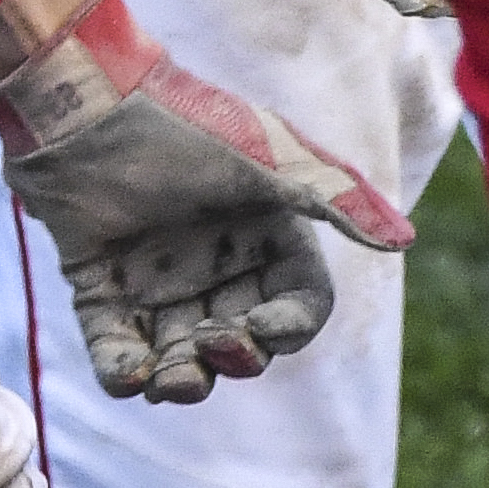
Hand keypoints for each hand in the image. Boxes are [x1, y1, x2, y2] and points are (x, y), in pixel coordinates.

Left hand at [0, 0, 412, 400]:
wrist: (84, 104)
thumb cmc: (183, 125)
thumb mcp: (268, 160)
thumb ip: (335, 201)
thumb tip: (404, 241)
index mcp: (265, 235)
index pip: (298, 305)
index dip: (289, 328)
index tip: (261, 325)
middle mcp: (217, 265)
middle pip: (245, 343)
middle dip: (236, 359)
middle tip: (211, 345)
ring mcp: (159, 282)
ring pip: (184, 360)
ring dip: (185, 382)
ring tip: (170, 378)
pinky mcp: (102, 292)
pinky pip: (119, 354)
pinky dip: (126, 375)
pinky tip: (131, 373)